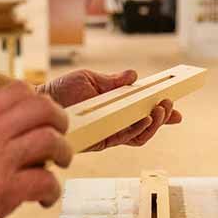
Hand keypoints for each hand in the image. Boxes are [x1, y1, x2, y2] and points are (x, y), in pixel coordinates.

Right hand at [0, 81, 72, 217]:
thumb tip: (16, 134)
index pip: (19, 90)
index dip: (39, 100)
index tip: (42, 116)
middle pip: (44, 109)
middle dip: (60, 121)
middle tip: (61, 135)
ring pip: (51, 141)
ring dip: (63, 152)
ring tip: (60, 163)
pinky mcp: (5, 190)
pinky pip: (45, 181)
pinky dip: (52, 190)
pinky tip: (45, 198)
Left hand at [39, 69, 182, 151]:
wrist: (41, 103)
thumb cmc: (62, 91)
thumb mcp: (90, 79)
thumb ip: (114, 81)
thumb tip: (134, 76)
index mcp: (116, 108)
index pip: (144, 112)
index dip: (162, 112)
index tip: (176, 106)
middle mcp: (115, 123)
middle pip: (146, 126)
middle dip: (162, 117)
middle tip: (169, 104)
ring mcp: (108, 133)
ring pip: (140, 135)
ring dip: (154, 124)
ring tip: (160, 110)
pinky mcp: (100, 141)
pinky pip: (124, 139)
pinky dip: (138, 129)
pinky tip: (145, 119)